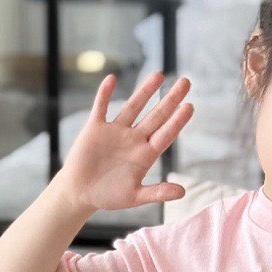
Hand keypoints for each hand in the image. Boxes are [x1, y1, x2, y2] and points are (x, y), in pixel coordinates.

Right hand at [58, 71, 194, 215]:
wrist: (80, 193)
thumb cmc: (108, 196)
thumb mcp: (135, 197)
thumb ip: (158, 192)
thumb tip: (183, 192)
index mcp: (145, 154)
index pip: (166, 134)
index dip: (178, 121)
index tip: (190, 106)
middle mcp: (134, 139)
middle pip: (156, 116)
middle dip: (171, 99)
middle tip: (186, 82)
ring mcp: (115, 132)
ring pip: (133, 107)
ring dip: (145, 91)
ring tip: (159, 75)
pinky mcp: (95, 128)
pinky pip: (101, 107)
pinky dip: (104, 94)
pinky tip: (112, 79)